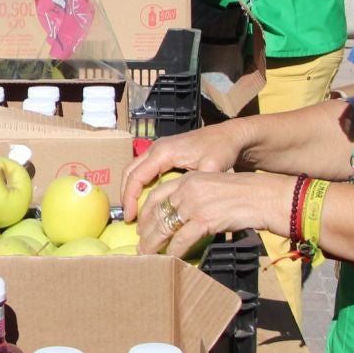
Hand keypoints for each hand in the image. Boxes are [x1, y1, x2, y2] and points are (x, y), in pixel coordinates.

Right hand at [119, 124, 253, 218]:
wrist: (228, 134)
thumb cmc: (220, 150)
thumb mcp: (211, 169)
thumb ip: (196, 187)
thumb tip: (186, 210)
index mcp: (163, 152)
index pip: (136, 177)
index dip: (130, 199)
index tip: (130, 218)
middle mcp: (155, 148)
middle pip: (129, 172)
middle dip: (125, 195)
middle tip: (128, 218)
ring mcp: (157, 149)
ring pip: (133, 169)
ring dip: (130, 190)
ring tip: (133, 211)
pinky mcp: (162, 152)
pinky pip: (142, 168)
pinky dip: (138, 184)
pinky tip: (144, 199)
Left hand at [136, 172, 294, 259]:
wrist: (264, 197)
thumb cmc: (243, 195)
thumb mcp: (213, 188)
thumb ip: (195, 197)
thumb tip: (181, 218)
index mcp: (188, 179)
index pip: (156, 195)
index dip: (145, 213)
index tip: (141, 225)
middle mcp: (188, 189)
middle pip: (156, 212)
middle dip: (146, 231)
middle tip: (141, 245)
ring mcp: (195, 204)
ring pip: (164, 227)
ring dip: (153, 244)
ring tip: (147, 255)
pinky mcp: (205, 219)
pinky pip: (181, 239)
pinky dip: (173, 251)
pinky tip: (170, 258)